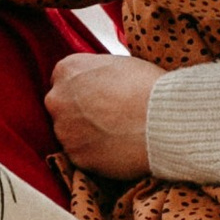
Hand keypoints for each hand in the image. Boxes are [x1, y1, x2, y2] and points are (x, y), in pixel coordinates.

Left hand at [49, 50, 160, 177]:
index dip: (83, 90)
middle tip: (108, 117)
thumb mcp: (118, 64)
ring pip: (70, 133)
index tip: (97, 97)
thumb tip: (96, 83)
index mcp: (68, 70)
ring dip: (86, 135)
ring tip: (116, 134)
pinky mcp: (75, 156)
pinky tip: (117, 148)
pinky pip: (82, 155)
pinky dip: (96, 154)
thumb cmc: (148, 87)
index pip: (63, 80)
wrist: (162, 120)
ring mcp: (64, 130)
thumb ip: (96, 73)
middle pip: (62, 107)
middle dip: (79, 113)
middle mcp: (57, 99)